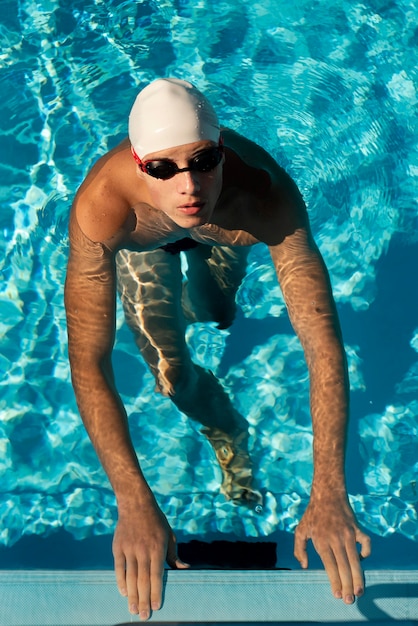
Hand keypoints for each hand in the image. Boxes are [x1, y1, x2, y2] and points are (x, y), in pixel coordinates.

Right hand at [113, 499, 188, 620]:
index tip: (157, 607)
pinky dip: (120, 581)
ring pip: (130, 576)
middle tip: (144, 616)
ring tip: (134, 609)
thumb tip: (185, 570)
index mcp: (158, 548)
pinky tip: (124, 593)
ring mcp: (129, 548)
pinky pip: (119, 567)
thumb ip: (174, 555)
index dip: (157, 592)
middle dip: (144, 599)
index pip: (157, 575)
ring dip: (132, 595)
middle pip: (143, 579)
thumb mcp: (169, 536)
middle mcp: (143, 550)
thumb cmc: (156, 521)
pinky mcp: (118, 546)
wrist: (136, 503)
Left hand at [294, 496, 370, 603]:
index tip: (337, 595)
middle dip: (348, 586)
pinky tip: (361, 560)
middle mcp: (336, 539)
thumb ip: (299, 549)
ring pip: (356, 560)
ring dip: (359, 578)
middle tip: (349, 601)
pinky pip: (366, 544)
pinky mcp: (357, 528)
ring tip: (359, 591)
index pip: (330, 566)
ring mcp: (348, 533)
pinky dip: (366, 554)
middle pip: (344, 567)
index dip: (334, 582)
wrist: (328, 494)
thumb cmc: (312, 514)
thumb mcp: (300, 530)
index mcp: (321, 541)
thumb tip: (305, 566)